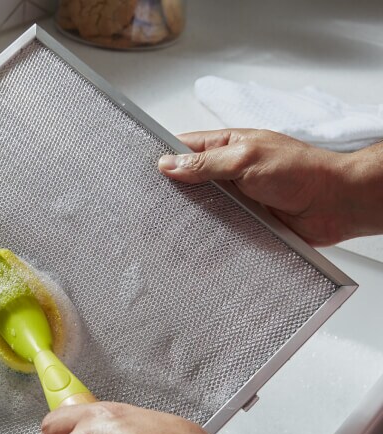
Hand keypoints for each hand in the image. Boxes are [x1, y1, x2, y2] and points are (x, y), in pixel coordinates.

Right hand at [157, 129, 382, 245]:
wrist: (335, 204)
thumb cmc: (301, 172)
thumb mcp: (246, 158)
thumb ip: (206, 163)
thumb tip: (168, 164)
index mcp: (228, 147)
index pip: (185, 148)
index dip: (163, 157)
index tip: (143, 171)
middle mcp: (228, 172)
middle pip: (188, 181)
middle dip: (171, 191)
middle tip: (148, 203)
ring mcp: (235, 198)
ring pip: (199, 207)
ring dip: (188, 215)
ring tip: (163, 225)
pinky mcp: (242, 223)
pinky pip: (216, 228)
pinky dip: (206, 234)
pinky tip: (191, 241)